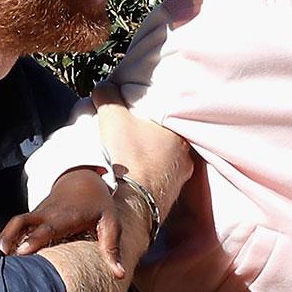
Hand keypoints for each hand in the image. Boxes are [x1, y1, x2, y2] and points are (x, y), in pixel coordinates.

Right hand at [0, 168, 125, 276]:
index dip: (35, 238)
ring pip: (15, 223)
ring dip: (4, 239)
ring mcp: (37, 213)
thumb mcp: (112, 223)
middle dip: (10, 239)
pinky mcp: (32, 217)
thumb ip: (112, 248)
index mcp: (67, 216)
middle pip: (23, 223)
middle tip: (1, 260)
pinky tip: (0, 257)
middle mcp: (48, 213)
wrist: (82, 179)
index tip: (23, 251)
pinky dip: (6, 238)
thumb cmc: (99, 205)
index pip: (49, 227)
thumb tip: (119, 276)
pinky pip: (16, 226)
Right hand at [92, 83, 191, 217]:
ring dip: (148, 157)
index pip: (162, 114)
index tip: (129, 114)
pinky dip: (147, 176)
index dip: (144, 112)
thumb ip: (108, 95)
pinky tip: (133, 176)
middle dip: (146, 135)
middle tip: (126, 135)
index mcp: (178, 132)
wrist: (132, 204)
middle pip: (163, 138)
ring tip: (127, 157)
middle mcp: (186, 155)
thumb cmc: (127, 156)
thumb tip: (105, 88)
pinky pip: (159, 180)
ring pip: (163, 160)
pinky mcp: (171, 197)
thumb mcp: (112, 116)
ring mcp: (180, 179)